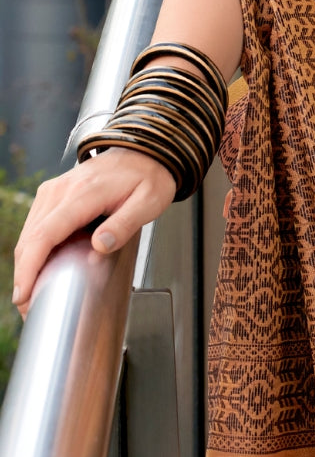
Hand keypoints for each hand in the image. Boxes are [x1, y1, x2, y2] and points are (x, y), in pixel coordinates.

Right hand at [12, 147, 175, 315]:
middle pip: (31, 237)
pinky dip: (31, 249)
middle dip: (24, 274)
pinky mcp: (54, 193)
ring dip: (25, 264)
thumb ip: (124, 225)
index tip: (24, 292)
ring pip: (28, 232)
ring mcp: (55, 189)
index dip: (30, 267)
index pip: (46, 233)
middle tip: (29, 306)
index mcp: (85, 193)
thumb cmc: (149, 176)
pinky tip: (38, 267)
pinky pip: (35, 224)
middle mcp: (62, 189)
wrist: (145, 150)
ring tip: (33, 292)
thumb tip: (99, 246)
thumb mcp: (149, 202)